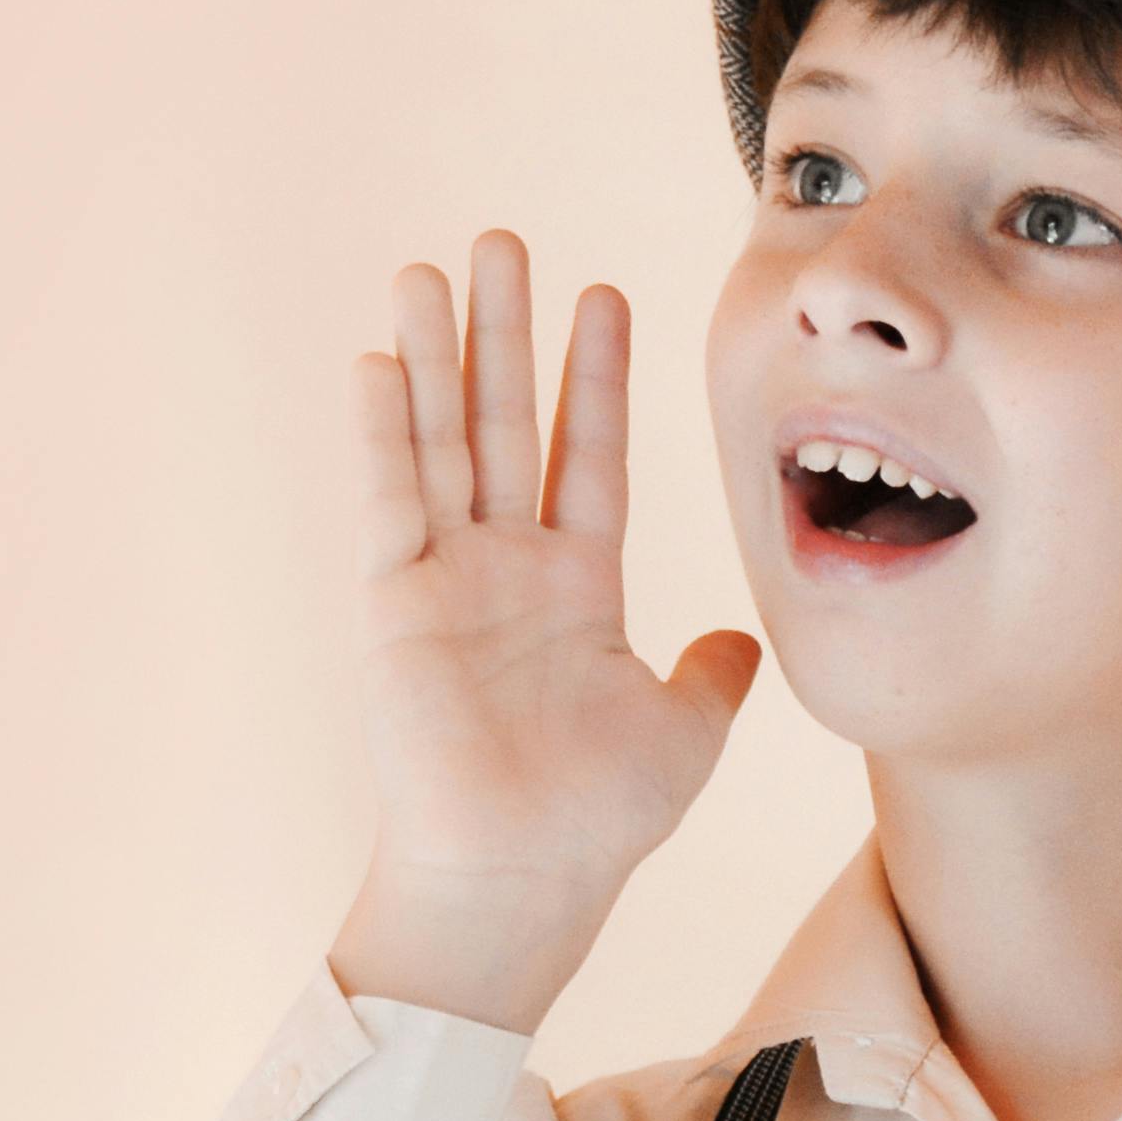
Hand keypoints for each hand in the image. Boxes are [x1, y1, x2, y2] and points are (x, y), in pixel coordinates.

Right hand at [326, 233, 759, 1035]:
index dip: (595, 376)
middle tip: (502, 239)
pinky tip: (376, 360)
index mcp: (576, 586)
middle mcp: (507, 568)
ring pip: (442, 442)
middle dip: (505, 331)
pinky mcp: (397, 607)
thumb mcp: (683, 733)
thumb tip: (744, 644)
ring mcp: (448, 581)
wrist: (522, 881)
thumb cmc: (595, 822)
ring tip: (433, 267)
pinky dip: (383, 432)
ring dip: (435, 355)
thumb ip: (712, 676)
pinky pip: (391, 503)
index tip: (604, 295)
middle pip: (504, 422)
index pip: (587, 453)